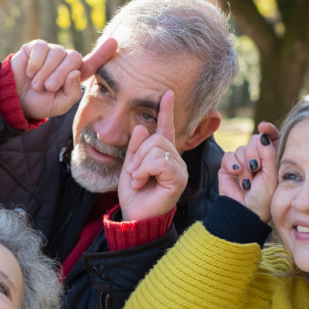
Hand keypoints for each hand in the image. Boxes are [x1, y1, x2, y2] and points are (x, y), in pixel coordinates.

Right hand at [10, 38, 116, 120]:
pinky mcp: (37, 47)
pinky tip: (30, 72)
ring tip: (37, 84)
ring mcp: (52, 52)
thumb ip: (72, 93)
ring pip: (57, 53)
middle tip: (48, 88)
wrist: (15, 99)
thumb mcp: (59, 105)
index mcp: (75, 75)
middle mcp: (66, 61)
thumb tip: (75, 72)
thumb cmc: (40, 103)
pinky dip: (36, 63)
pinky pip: (42, 48)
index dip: (103, 53)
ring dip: (46, 72)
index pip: (93, 63)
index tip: (113, 42)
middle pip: (74, 58)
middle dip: (61, 74)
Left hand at [117, 91, 187, 221]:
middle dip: (138, 153)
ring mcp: (179, 168)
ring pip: (157, 148)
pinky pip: (160, 162)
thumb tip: (140, 126)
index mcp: (162, 154)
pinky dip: (145, 170)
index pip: (166, 128)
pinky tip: (142, 181)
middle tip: (133, 172)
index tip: (167, 93)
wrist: (135, 215)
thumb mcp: (130, 166)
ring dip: (140, 164)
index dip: (166, 111)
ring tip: (138, 179)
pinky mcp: (179, 178)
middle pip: (157, 138)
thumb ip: (135, 147)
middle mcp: (174, 159)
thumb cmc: (135, 194)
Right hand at [218, 122, 280, 222]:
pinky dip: (233, 164)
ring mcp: (242, 163)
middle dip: (254, 153)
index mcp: (271, 159)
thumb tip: (263, 134)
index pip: (271, 138)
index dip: (268, 131)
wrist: (245, 212)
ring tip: (247, 180)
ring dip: (244, 164)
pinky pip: (229, 155)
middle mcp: (257, 159)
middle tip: (256, 168)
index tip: (264, 127)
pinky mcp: (228, 167)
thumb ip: (269, 153)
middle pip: (254, 140)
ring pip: (241, 148)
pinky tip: (237, 174)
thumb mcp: (271, 175)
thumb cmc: (263, 198)